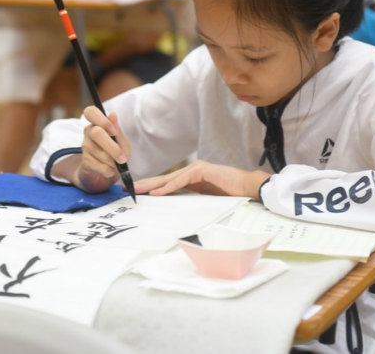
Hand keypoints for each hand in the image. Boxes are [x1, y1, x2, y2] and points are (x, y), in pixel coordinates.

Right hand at [73, 106, 130, 193]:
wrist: (105, 173)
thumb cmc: (115, 153)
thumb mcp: (122, 143)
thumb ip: (118, 132)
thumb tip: (113, 114)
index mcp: (98, 123)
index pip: (90, 112)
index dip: (102, 121)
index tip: (113, 132)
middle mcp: (89, 132)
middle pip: (96, 133)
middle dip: (112, 148)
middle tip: (122, 158)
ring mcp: (85, 146)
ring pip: (99, 152)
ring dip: (112, 161)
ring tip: (116, 165)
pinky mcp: (84, 160)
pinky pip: (98, 165)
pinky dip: (108, 170)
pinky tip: (110, 170)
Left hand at [134, 160, 271, 197]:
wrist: (247, 187)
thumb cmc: (228, 193)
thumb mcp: (204, 197)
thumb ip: (189, 197)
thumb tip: (172, 204)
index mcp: (189, 177)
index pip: (165, 182)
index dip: (149, 187)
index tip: (135, 192)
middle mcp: (190, 170)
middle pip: (162, 179)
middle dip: (144, 184)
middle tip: (127, 189)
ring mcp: (195, 169)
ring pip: (168, 179)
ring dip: (151, 185)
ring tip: (137, 191)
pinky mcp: (202, 171)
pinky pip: (181, 181)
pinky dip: (168, 187)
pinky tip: (157, 193)